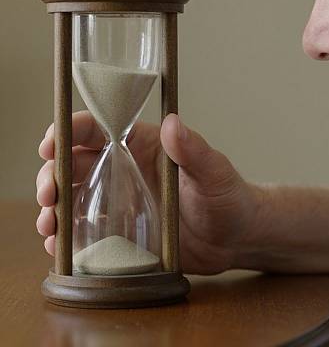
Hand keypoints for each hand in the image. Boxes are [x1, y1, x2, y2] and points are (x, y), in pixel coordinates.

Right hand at [36, 111, 262, 274]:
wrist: (236, 238)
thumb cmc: (228, 197)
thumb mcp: (214, 172)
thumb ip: (194, 150)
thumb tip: (174, 123)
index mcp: (144, 145)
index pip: (99, 129)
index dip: (69, 132)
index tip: (50, 144)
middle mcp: (126, 170)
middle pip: (75, 165)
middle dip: (54, 176)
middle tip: (50, 195)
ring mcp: (121, 202)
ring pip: (74, 198)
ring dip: (54, 209)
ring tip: (50, 226)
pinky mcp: (121, 232)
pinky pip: (85, 232)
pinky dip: (67, 239)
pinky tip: (59, 249)